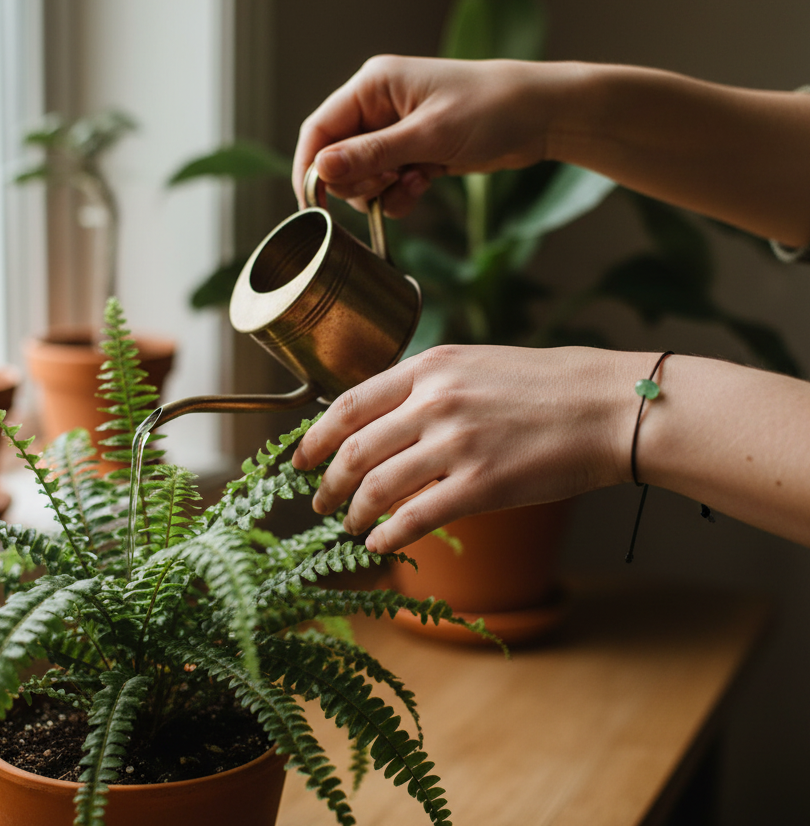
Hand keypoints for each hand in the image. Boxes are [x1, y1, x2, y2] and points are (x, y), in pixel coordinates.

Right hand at [292, 56, 571, 217]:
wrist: (538, 117)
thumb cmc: (489, 110)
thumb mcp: (427, 136)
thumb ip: (372, 154)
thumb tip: (321, 169)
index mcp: (373, 86)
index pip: (319, 129)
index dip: (310, 167)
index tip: (312, 204)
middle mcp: (378, 107)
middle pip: (338, 158)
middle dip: (358, 182)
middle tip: (389, 184)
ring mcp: (396, 132)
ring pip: (363, 177)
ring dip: (382, 192)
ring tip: (415, 183)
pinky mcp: (413, 153)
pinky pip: (388, 185)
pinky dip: (400, 195)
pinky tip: (424, 185)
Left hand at [292, 345, 639, 552]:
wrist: (606, 406)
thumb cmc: (544, 386)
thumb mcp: (475, 365)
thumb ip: (425, 387)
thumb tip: (379, 420)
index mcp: (430, 367)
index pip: (348, 405)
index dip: (314, 438)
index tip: (300, 460)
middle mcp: (435, 401)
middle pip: (354, 449)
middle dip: (325, 482)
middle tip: (317, 501)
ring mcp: (457, 443)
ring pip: (376, 486)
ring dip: (352, 512)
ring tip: (348, 524)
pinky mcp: (482, 485)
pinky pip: (415, 517)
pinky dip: (386, 534)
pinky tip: (379, 542)